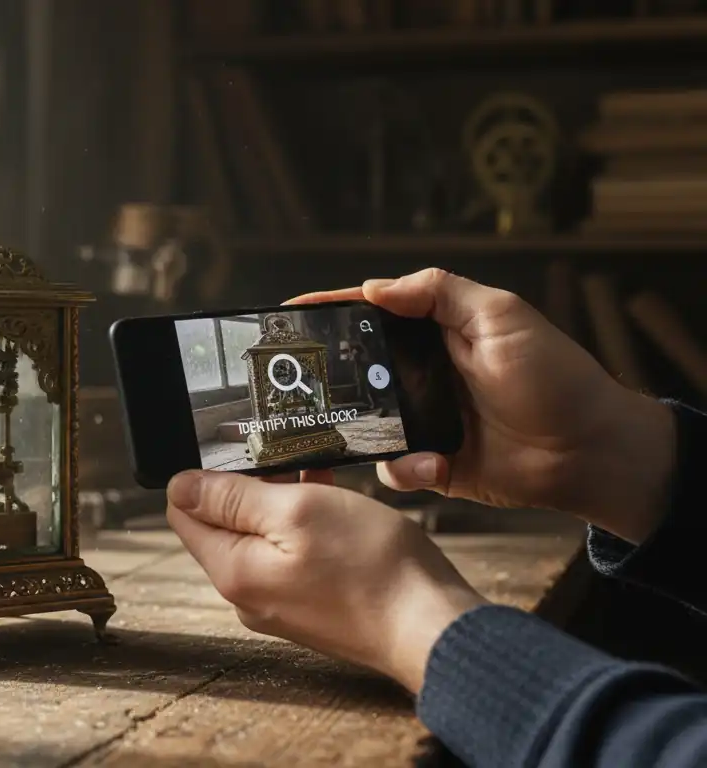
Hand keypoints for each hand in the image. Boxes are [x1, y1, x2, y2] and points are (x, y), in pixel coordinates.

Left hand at [166, 469, 485, 693]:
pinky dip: (306, 525)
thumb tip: (179, 486)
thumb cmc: (372, 569)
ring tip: (315, 472)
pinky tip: (333, 500)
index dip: (202, 474)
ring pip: (262, 536)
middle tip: (284, 454)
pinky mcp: (310, 605)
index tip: (236, 450)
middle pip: (223, 524)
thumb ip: (232, 498)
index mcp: (232, 570)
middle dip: (248, 485)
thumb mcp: (297, 511)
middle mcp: (247, 593)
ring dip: (282, 500)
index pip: (184, 513)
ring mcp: (279, 603)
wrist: (432, 628)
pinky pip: (291, 555)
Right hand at [288, 268, 675, 543]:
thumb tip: (374, 287)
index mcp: (435, 333)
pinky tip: (433, 466)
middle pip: (355, 371)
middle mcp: (422, 375)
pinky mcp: (433, 464)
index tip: (287, 318)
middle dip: (327, 380)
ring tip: (366, 435)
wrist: (592, 452)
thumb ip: (440, 294)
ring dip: (362, 432)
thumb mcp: (503, 317)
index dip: (329, 313)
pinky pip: (393, 468)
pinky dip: (405, 469)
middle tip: (297, 389)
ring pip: (364, 424)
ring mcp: (425, 421)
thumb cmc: (556, 378)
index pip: (371, 315)